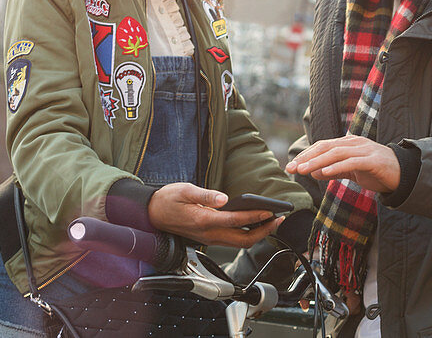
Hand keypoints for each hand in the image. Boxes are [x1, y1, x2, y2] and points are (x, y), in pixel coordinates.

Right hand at [147, 183, 283, 247]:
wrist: (152, 213)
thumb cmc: (167, 200)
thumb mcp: (185, 190)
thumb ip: (206, 195)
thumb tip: (224, 198)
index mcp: (203, 220)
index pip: (235, 220)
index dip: (255, 216)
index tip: (270, 211)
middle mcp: (208, 233)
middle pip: (243, 238)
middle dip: (264, 230)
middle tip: (279, 219)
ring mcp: (209, 238)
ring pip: (239, 242)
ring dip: (257, 233)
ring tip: (272, 221)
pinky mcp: (209, 237)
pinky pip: (232, 240)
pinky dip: (247, 233)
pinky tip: (254, 223)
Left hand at [284, 134, 400, 192]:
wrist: (404, 174)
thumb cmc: (376, 172)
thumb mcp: (351, 171)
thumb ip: (334, 170)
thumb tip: (313, 172)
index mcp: (349, 143)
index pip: (322, 146)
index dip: (306, 155)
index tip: (292, 166)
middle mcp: (355, 142)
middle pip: (326, 147)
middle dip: (307, 157)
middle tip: (292, 168)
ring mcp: (364, 150)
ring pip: (336, 153)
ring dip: (317, 162)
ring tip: (303, 170)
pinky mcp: (373, 160)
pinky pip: (351, 162)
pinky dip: (336, 167)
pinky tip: (324, 172)